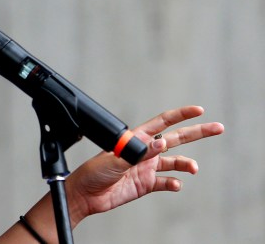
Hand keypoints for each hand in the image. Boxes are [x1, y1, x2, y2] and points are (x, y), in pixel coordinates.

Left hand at [65, 105, 223, 223]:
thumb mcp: (116, 159)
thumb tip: (161, 144)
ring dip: (186, 164)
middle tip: (218, 128)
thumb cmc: (94, 171)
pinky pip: (166, 182)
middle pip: (176, 139)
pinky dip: (174, 183)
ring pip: (174, 162)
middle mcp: (144, 151)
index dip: (180, 115)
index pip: (162, 122)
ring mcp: (146, 168)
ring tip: (193, 168)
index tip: (198, 110)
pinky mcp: (146, 184)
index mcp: (136, 138)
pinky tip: (175, 184)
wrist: (86, 195)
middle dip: (197, 132)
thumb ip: (139, 153)